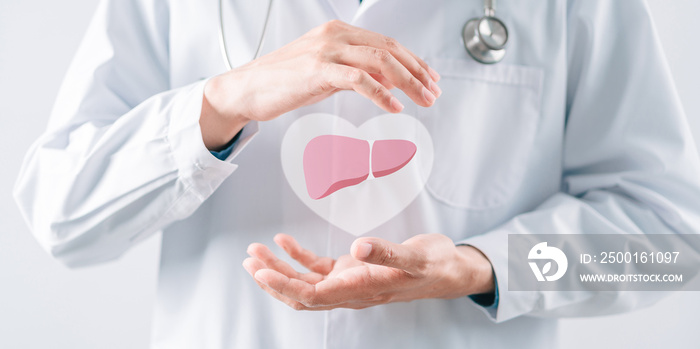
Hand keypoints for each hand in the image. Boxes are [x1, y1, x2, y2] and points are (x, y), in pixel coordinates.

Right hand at [200, 20, 441, 149]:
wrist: (247, 89)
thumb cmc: (283, 82)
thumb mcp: (326, 73)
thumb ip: (356, 74)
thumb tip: (388, 83)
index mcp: (338, 33)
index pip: (386, 43)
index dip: (413, 61)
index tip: (430, 77)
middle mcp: (335, 36)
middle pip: (389, 50)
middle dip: (417, 72)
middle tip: (434, 91)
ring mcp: (327, 51)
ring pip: (380, 61)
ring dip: (408, 82)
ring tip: (423, 100)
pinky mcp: (319, 70)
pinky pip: (359, 80)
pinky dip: (382, 94)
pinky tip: (394, 106)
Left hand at [242, 233, 494, 310]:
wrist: (448, 271)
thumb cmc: (434, 266)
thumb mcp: (415, 258)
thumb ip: (387, 253)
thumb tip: (358, 247)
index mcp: (361, 291)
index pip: (313, 295)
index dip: (284, 285)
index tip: (261, 272)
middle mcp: (349, 292)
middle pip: (301, 293)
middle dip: (272, 278)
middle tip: (249, 259)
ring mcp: (349, 282)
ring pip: (305, 282)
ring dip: (279, 269)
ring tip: (256, 251)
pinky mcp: (351, 270)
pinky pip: (318, 268)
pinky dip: (298, 256)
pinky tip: (284, 241)